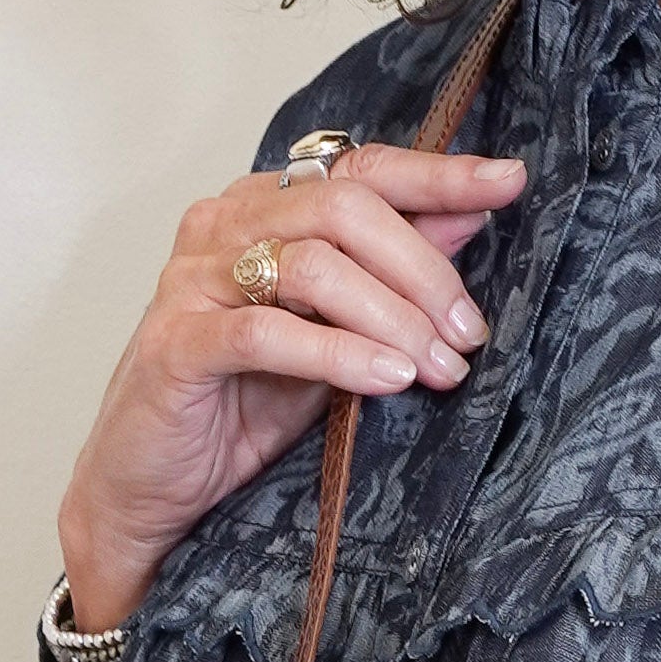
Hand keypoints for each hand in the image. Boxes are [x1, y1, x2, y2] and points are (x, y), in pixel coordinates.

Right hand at [55, 145, 529, 640]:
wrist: (153, 492)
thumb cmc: (242, 407)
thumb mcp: (339, 334)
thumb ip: (391, 274)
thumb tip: (471, 220)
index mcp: (264, 210)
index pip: (360, 169)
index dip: (438, 175)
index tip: (507, 181)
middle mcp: (222, 227)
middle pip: (344, 208)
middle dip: (423, 269)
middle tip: (467, 332)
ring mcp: (192, 282)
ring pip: (311, 265)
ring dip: (392, 318)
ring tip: (438, 368)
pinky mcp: (176, 344)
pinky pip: (266, 334)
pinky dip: (338, 355)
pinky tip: (386, 380)